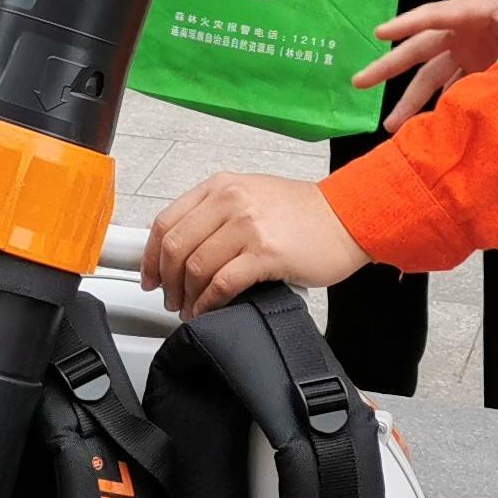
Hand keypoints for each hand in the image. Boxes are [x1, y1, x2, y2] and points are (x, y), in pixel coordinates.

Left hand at [141, 173, 368, 317]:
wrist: (348, 218)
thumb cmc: (304, 214)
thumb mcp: (251, 197)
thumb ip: (215, 215)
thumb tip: (181, 250)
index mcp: (220, 186)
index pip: (166, 221)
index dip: (150, 256)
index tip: (149, 277)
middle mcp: (230, 201)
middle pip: (175, 247)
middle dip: (167, 280)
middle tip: (170, 299)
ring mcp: (248, 226)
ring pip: (196, 267)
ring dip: (187, 296)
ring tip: (191, 309)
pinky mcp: (266, 253)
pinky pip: (222, 283)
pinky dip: (209, 303)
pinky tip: (210, 310)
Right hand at [353, 0, 497, 129]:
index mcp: (474, 10)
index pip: (433, 16)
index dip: (407, 24)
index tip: (378, 32)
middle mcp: (464, 31)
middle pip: (421, 51)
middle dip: (389, 67)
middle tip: (358, 83)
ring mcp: (471, 49)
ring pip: (434, 76)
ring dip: (414, 99)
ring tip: (393, 126)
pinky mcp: (484, 64)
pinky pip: (457, 86)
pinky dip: (445, 105)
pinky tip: (432, 127)